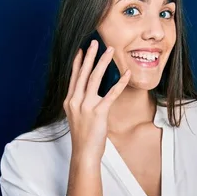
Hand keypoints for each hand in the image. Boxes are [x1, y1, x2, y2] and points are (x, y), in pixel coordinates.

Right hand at [63, 40, 131, 160]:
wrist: (84, 153)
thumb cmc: (83, 137)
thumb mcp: (77, 117)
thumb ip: (81, 104)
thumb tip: (90, 95)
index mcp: (69, 101)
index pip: (74, 77)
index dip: (78, 62)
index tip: (81, 50)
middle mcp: (75, 101)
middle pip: (82, 73)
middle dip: (89, 56)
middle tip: (95, 42)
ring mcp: (86, 106)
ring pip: (94, 78)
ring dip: (103, 62)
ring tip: (109, 51)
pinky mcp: (98, 112)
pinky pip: (111, 94)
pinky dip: (120, 82)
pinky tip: (126, 74)